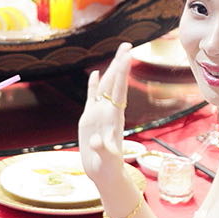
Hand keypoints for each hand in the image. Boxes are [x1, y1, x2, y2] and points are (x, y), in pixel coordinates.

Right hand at [79, 44, 134, 187]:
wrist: (104, 173)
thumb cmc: (108, 167)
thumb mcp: (106, 160)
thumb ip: (102, 149)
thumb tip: (96, 141)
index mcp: (113, 118)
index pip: (119, 90)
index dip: (122, 73)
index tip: (127, 56)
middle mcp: (108, 112)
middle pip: (115, 83)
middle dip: (120, 64)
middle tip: (128, 44)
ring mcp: (100, 114)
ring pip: (105, 87)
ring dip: (110, 70)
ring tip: (117, 53)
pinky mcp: (90, 118)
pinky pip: (92, 97)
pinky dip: (93, 84)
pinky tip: (93, 73)